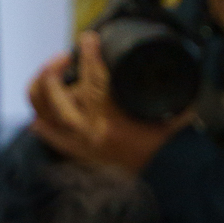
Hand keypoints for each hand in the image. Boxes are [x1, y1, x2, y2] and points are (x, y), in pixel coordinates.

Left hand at [27, 35, 189, 174]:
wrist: (159, 184)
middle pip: (54, 95)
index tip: (90, 38)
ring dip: (42, 85)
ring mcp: (75, 143)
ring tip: (53, 70)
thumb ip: (173, 92)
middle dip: (53, 69)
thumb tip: (182, 67)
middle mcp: (87, 133)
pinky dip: (41, 115)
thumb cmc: (166, 150)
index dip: (90, 56)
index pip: (95, 81)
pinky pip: (44, 131)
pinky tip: (46, 101)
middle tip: (66, 55)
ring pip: (43, 110)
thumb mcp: (171, 118)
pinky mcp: (72, 151)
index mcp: (112, 123)